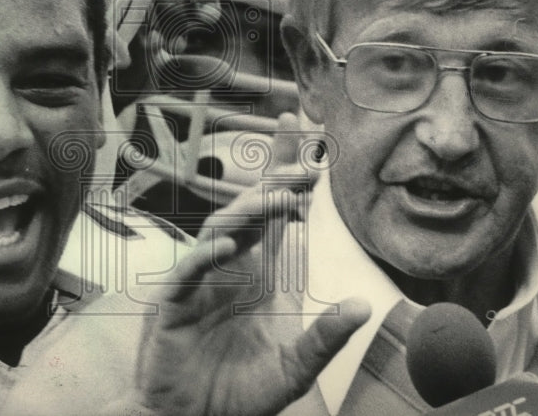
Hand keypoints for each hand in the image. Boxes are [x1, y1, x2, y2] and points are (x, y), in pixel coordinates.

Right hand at [106, 181, 370, 415]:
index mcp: (262, 275)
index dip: (291, 181)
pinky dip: (206, 256)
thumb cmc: (242, 395)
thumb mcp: (295, 369)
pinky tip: (231, 246)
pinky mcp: (175, 304)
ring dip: (250, 211)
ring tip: (279, 199)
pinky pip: (189, 271)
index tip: (313, 146)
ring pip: (222, 229)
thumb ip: (325, 338)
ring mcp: (202, 281)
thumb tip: (362, 306)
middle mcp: (233, 268)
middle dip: (276, 183)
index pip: (279, 217)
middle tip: (306, 167)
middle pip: (251, 209)